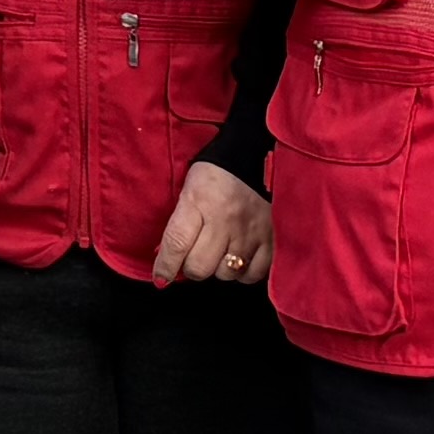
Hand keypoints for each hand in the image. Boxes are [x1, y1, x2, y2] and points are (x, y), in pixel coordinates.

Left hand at [152, 163, 272, 290]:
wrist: (259, 155)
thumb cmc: (217, 173)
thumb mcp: (190, 189)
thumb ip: (180, 222)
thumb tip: (167, 257)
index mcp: (198, 202)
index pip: (176, 244)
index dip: (165, 266)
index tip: (160, 278)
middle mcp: (224, 220)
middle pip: (200, 267)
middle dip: (192, 267)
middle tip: (195, 256)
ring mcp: (250, 231)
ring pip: (226, 273)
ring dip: (219, 268)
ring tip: (221, 251)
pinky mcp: (272, 239)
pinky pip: (253, 274)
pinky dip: (244, 272)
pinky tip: (241, 258)